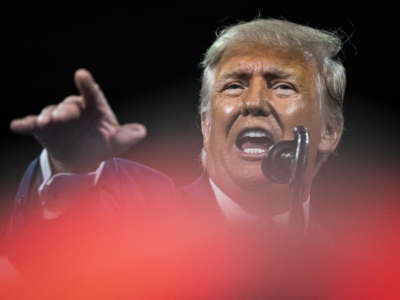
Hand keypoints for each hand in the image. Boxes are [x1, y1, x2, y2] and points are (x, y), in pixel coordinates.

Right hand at [10, 69, 145, 172]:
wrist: (82, 160)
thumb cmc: (102, 145)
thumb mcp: (117, 143)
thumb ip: (128, 136)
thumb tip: (141, 132)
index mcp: (95, 107)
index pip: (93, 94)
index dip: (88, 85)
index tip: (82, 75)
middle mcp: (75, 108)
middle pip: (69, 105)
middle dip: (63, 110)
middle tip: (58, 118)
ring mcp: (58, 116)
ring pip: (51, 112)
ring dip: (45, 117)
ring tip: (44, 123)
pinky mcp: (43, 128)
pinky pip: (33, 124)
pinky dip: (25, 124)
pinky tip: (17, 126)